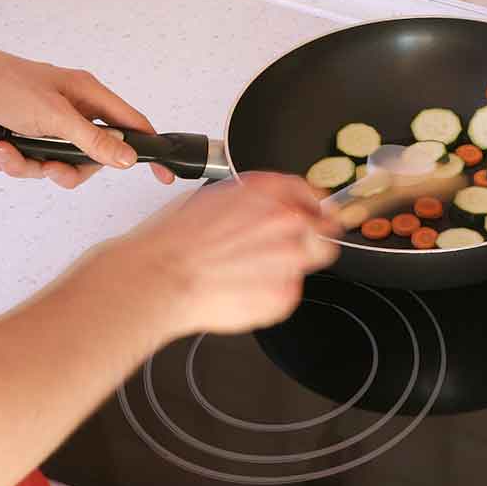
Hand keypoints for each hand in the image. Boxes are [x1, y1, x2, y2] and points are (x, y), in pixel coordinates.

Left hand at [0, 43, 175, 188]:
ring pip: (52, 164)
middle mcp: (69, 110)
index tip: (162, 175)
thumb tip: (127, 159)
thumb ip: (94, 141)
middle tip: (47, 166)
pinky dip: (7, 160)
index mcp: (87, 95)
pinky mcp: (20, 135)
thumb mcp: (56, 117)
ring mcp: (44, 124)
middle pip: (87, 158)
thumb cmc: (4, 84)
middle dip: (62, 168)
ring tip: (5, 151)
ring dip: (26, 164)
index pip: (131, 126)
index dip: (147, 151)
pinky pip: (26, 163)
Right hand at [96, 172, 341, 339]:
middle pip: (325, 230)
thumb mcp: (213, 199)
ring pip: (306, 265)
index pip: (310, 193)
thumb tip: (264, 210)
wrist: (162, 277)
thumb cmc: (175, 240)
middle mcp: (287, 220)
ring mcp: (290, 259)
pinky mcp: (284, 294)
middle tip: (286, 250)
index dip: (311, 206)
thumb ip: (252, 203)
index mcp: (268, 191)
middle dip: (311, 238)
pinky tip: (239, 289)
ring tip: (247, 273)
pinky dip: (268, 295)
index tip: (311, 214)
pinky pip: (286, 294)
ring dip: (285, 268)